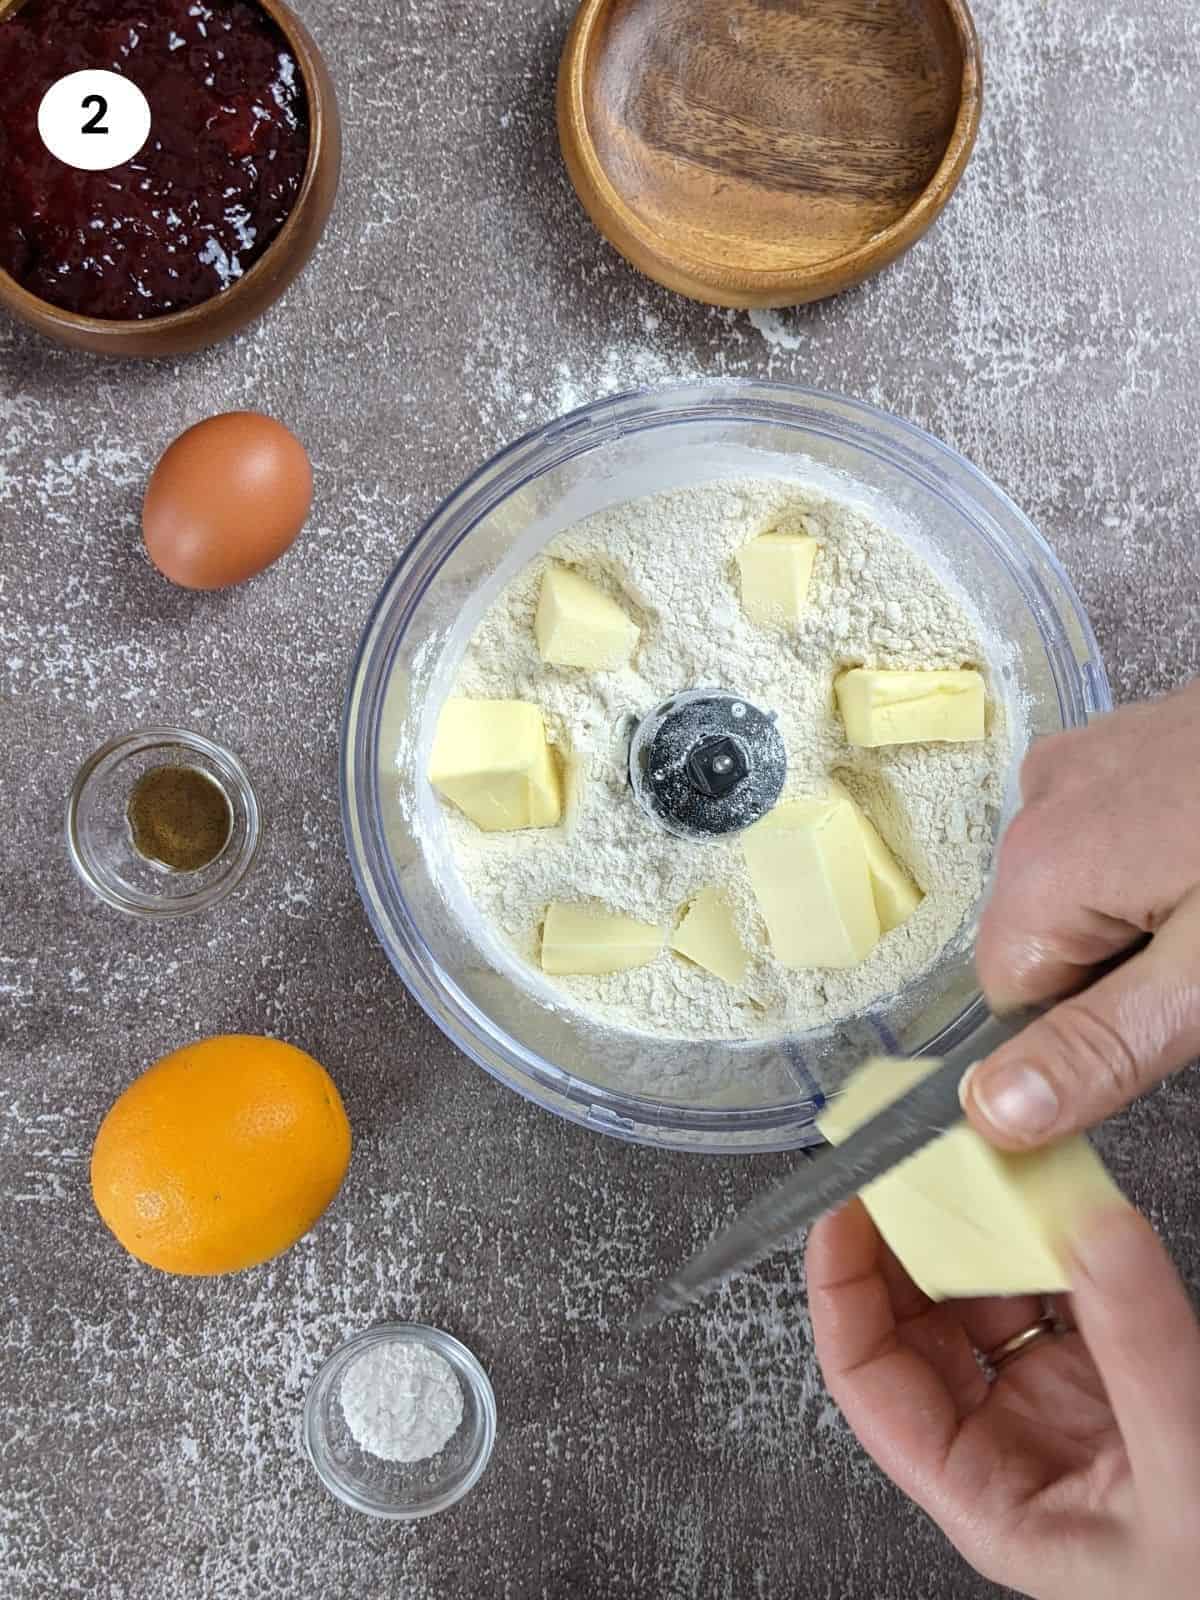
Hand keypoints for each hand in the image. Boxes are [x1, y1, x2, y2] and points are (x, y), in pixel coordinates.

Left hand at [806, 1200, 1199, 1599]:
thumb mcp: (1184, 1468)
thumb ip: (1139, 1344)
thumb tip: (1093, 1227)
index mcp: (987, 1500)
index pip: (869, 1383)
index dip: (842, 1291)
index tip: (845, 1210)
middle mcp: (1008, 1452)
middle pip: (912, 1331)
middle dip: (904, 1245)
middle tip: (905, 1167)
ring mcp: (1058, 1412)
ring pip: (981, 1304)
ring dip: (975, 1235)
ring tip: (970, 1171)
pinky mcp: (1111, 1383)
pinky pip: (1055, 1296)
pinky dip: (1049, 1245)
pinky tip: (1047, 1205)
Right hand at [962, 681, 1199, 1148]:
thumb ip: (1099, 1046)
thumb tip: (986, 1112)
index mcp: (1040, 865)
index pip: (1012, 998)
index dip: (1097, 1021)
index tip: (1180, 1003)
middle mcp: (1041, 798)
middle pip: (1047, 935)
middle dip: (1126, 961)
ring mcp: (1089, 755)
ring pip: (1086, 882)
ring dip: (1150, 906)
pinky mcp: (1132, 735)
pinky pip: (1117, 826)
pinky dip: (1165, 851)